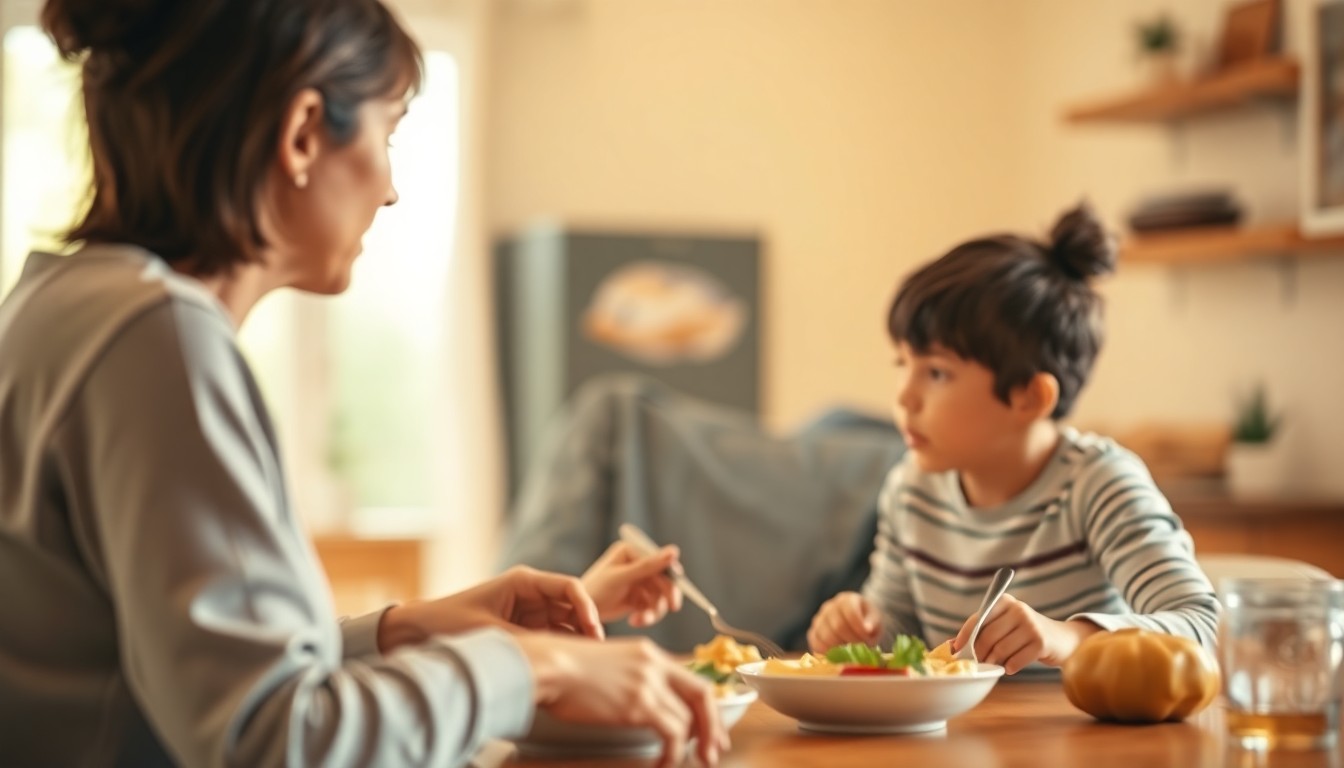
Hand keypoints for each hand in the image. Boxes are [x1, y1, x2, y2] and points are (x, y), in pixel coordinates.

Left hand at [378, 566, 602, 651]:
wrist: (418, 630)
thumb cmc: (449, 622)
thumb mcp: (491, 633)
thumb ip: (525, 642)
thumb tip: (555, 656)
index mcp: (524, 582)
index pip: (569, 588)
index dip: (587, 608)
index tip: (595, 631)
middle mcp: (531, 594)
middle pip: (572, 607)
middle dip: (587, 628)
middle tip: (598, 654)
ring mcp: (529, 613)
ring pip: (565, 625)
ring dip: (575, 641)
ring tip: (586, 664)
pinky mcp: (524, 631)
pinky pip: (551, 638)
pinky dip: (561, 650)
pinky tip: (568, 668)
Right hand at [517, 633, 729, 767]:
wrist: (548, 665)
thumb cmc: (563, 668)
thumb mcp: (606, 663)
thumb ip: (629, 677)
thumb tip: (638, 704)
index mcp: (648, 653)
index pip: (690, 679)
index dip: (704, 706)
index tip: (707, 726)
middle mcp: (654, 665)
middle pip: (702, 695)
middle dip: (713, 725)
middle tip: (715, 749)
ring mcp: (648, 684)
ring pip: (689, 719)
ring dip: (693, 745)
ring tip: (689, 762)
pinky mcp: (639, 704)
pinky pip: (672, 734)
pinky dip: (673, 753)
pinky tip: (663, 764)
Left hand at [581, 541, 681, 625]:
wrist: (579, 616)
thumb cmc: (595, 591)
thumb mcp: (621, 578)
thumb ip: (647, 565)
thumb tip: (675, 550)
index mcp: (631, 551)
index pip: (659, 560)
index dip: (670, 577)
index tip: (674, 596)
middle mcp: (637, 563)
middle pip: (663, 578)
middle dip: (666, 596)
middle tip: (673, 608)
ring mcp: (638, 581)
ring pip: (660, 595)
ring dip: (655, 609)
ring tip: (641, 619)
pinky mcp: (639, 597)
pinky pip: (653, 606)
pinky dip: (647, 615)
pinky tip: (635, 621)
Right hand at [807, 591, 880, 652]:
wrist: (857, 623)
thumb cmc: (867, 621)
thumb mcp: (876, 620)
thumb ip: (873, 623)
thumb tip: (867, 629)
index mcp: (847, 600)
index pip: (851, 613)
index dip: (859, 629)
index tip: (868, 639)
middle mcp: (830, 606)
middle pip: (837, 626)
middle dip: (851, 641)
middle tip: (860, 648)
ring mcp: (819, 619)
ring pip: (825, 636)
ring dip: (839, 648)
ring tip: (850, 650)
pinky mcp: (813, 632)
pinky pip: (815, 642)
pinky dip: (825, 651)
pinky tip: (836, 654)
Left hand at [950, 593, 1100, 673]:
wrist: (1061, 639)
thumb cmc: (1024, 634)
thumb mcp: (1004, 625)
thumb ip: (981, 631)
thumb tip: (950, 645)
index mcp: (1005, 602)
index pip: (978, 618)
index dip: (964, 635)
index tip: (956, 650)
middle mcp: (1018, 609)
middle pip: (987, 636)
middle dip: (978, 653)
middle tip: (977, 663)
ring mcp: (1031, 625)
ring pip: (1000, 650)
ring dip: (993, 662)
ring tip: (995, 664)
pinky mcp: (1041, 642)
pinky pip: (1015, 660)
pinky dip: (1009, 667)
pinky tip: (1010, 667)